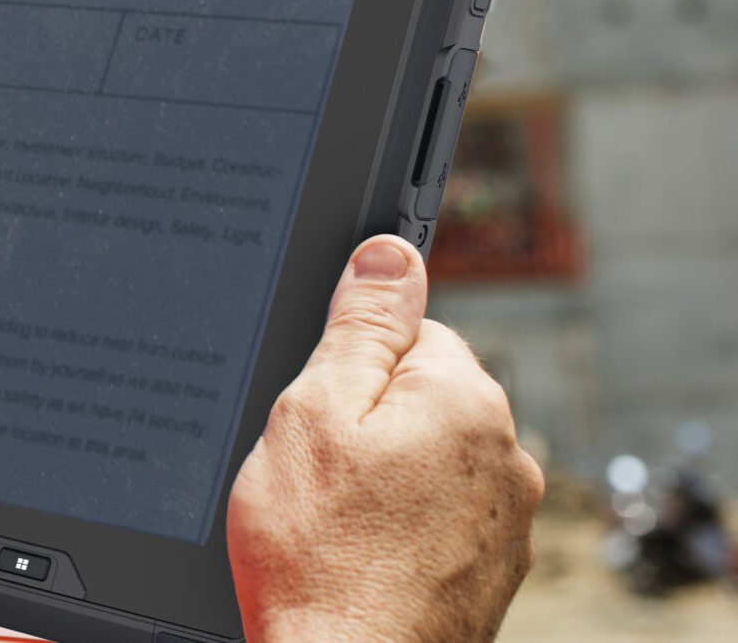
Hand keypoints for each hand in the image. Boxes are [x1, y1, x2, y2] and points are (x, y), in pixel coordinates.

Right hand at [227, 235, 542, 642]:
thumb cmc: (319, 557)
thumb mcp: (313, 412)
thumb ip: (360, 325)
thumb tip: (393, 253)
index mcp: (467, 400)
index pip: (411, 329)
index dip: (347, 363)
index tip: (317, 404)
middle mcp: (509, 456)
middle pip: (422, 393)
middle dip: (367, 416)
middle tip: (316, 467)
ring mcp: (509, 520)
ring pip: (429, 455)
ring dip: (385, 472)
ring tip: (334, 518)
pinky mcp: (493, 569)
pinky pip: (440, 513)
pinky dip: (401, 523)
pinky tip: (359, 551)